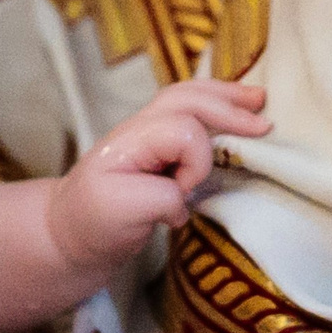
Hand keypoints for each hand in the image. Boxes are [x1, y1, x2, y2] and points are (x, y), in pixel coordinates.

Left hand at [45, 80, 269, 270]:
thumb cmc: (92, 223)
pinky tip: (236, 115)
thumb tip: (185, 197)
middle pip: (186, 99)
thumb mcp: (122, 213)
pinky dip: (216, 109)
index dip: (196, 162)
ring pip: (188, 99)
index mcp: (129, 142)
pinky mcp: (156, 150)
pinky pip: (189, 116)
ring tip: (257, 100)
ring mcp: (147, 137)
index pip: (182, 130)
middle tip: (264, 125)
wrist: (68, 234)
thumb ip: (160, 197)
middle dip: (227, 107)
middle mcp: (138, 131)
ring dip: (224, 98)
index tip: (185, 192)